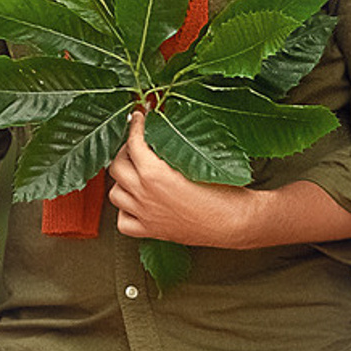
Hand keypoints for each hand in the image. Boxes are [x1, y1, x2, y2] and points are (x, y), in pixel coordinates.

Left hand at [107, 110, 263, 249]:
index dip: (134, 126)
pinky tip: (136, 203)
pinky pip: (123, 221)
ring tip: (134, 174)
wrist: (235, 222)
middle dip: (125, 152)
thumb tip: (164, 130)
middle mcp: (144, 194)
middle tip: (136, 146)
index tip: (137, 119)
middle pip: (116, 166)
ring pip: (114, 194)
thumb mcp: (198, 160)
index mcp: (154, 174)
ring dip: (122, 181)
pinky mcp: (151, 231)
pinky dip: (125, 210)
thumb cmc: (225, 192)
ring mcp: (145, 214)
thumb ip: (174, 145)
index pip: (133, 143)